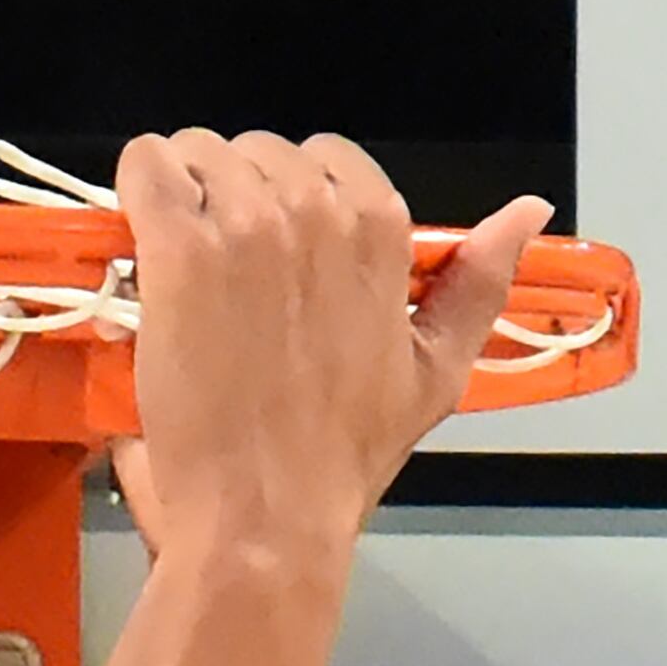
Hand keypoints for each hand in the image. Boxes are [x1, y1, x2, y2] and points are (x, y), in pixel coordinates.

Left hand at [113, 129, 549, 580]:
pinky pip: (149, 168)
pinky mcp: (182, 251)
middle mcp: (319, 211)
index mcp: (383, 229)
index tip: (272, 257)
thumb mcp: (437, 370)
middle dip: (234, 197)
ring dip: (182, 197)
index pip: (328, 157)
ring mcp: (248, 226)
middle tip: (221, 275)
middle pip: (258, 152)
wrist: (265, 513)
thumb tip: (528, 211)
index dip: (291, 200)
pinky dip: (138, 186)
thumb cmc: (342, 457)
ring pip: (200, 155)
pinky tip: (140, 233)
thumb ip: (480, 281)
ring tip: (181, 267)